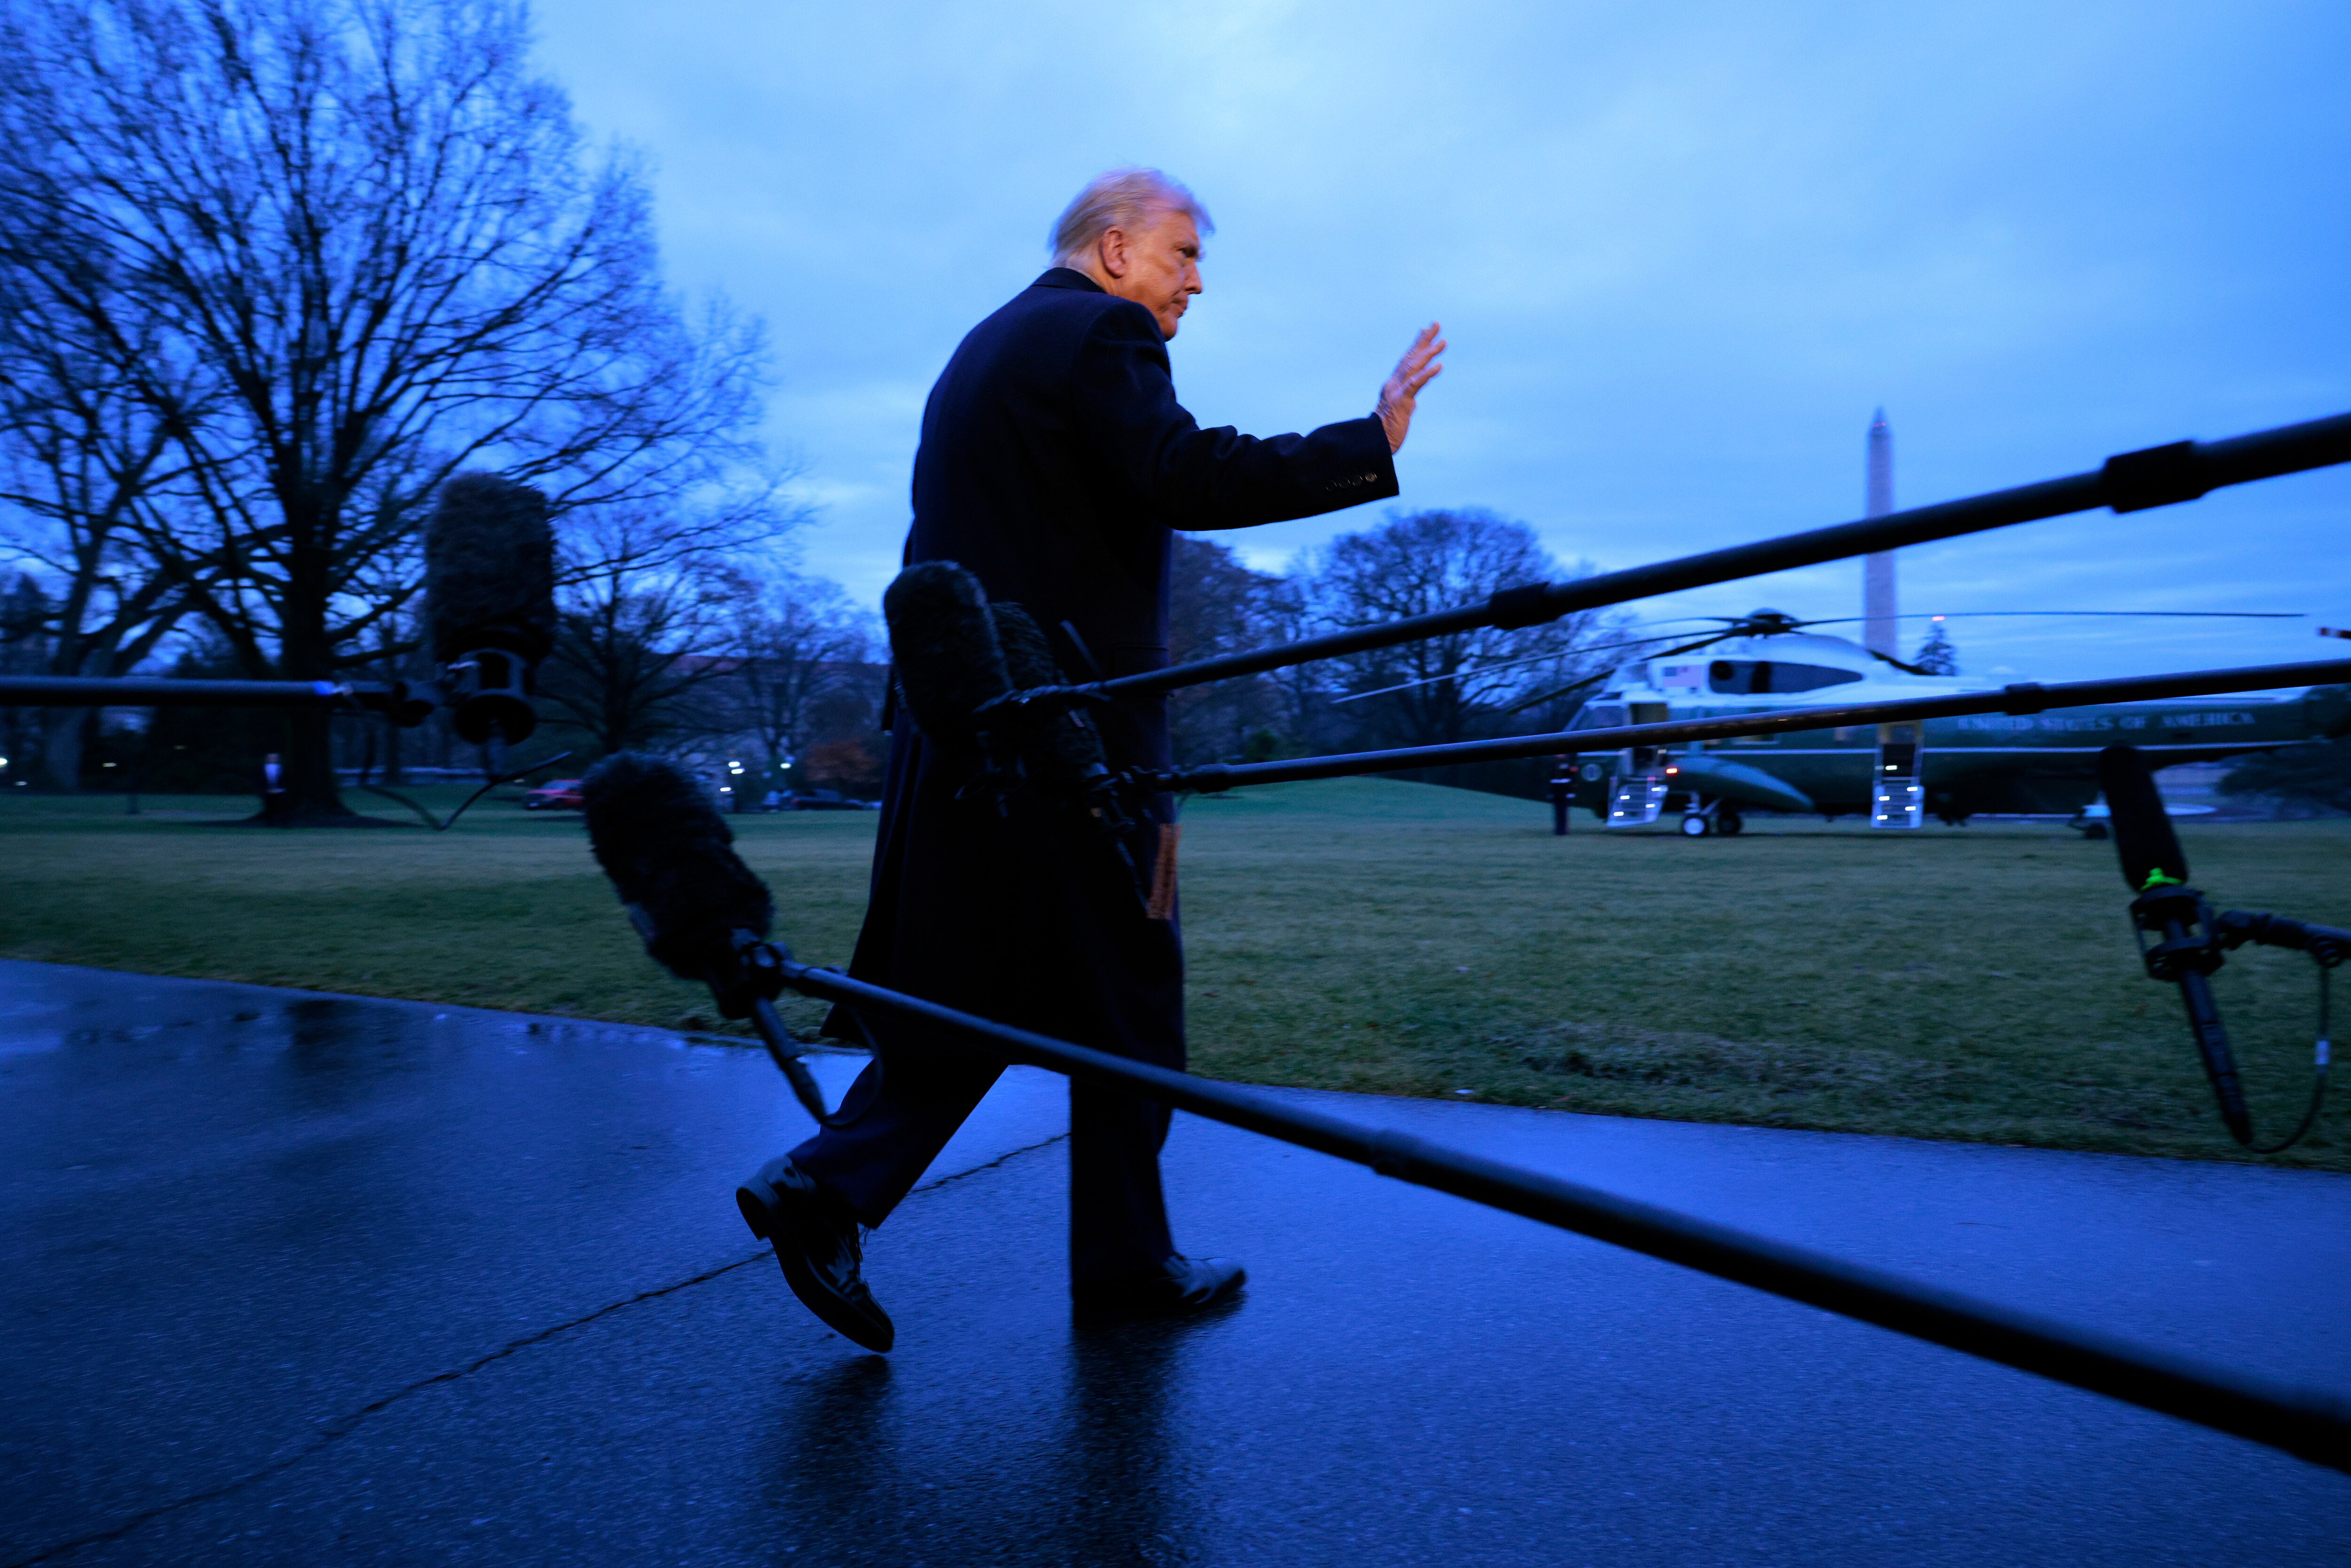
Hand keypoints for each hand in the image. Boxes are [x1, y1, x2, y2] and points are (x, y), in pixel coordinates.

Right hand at [1376, 323, 1444, 453]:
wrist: (1374, 443)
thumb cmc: (1385, 431)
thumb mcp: (1398, 413)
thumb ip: (1406, 403)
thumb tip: (1413, 402)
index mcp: (1394, 385)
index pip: (1407, 360)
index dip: (1417, 344)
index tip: (1426, 330)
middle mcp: (1394, 384)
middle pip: (1411, 357)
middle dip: (1424, 340)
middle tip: (1436, 324)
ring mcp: (1397, 391)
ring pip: (1414, 367)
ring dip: (1429, 353)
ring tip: (1443, 342)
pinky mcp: (1401, 401)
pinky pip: (1415, 384)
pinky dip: (1427, 374)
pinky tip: (1439, 366)